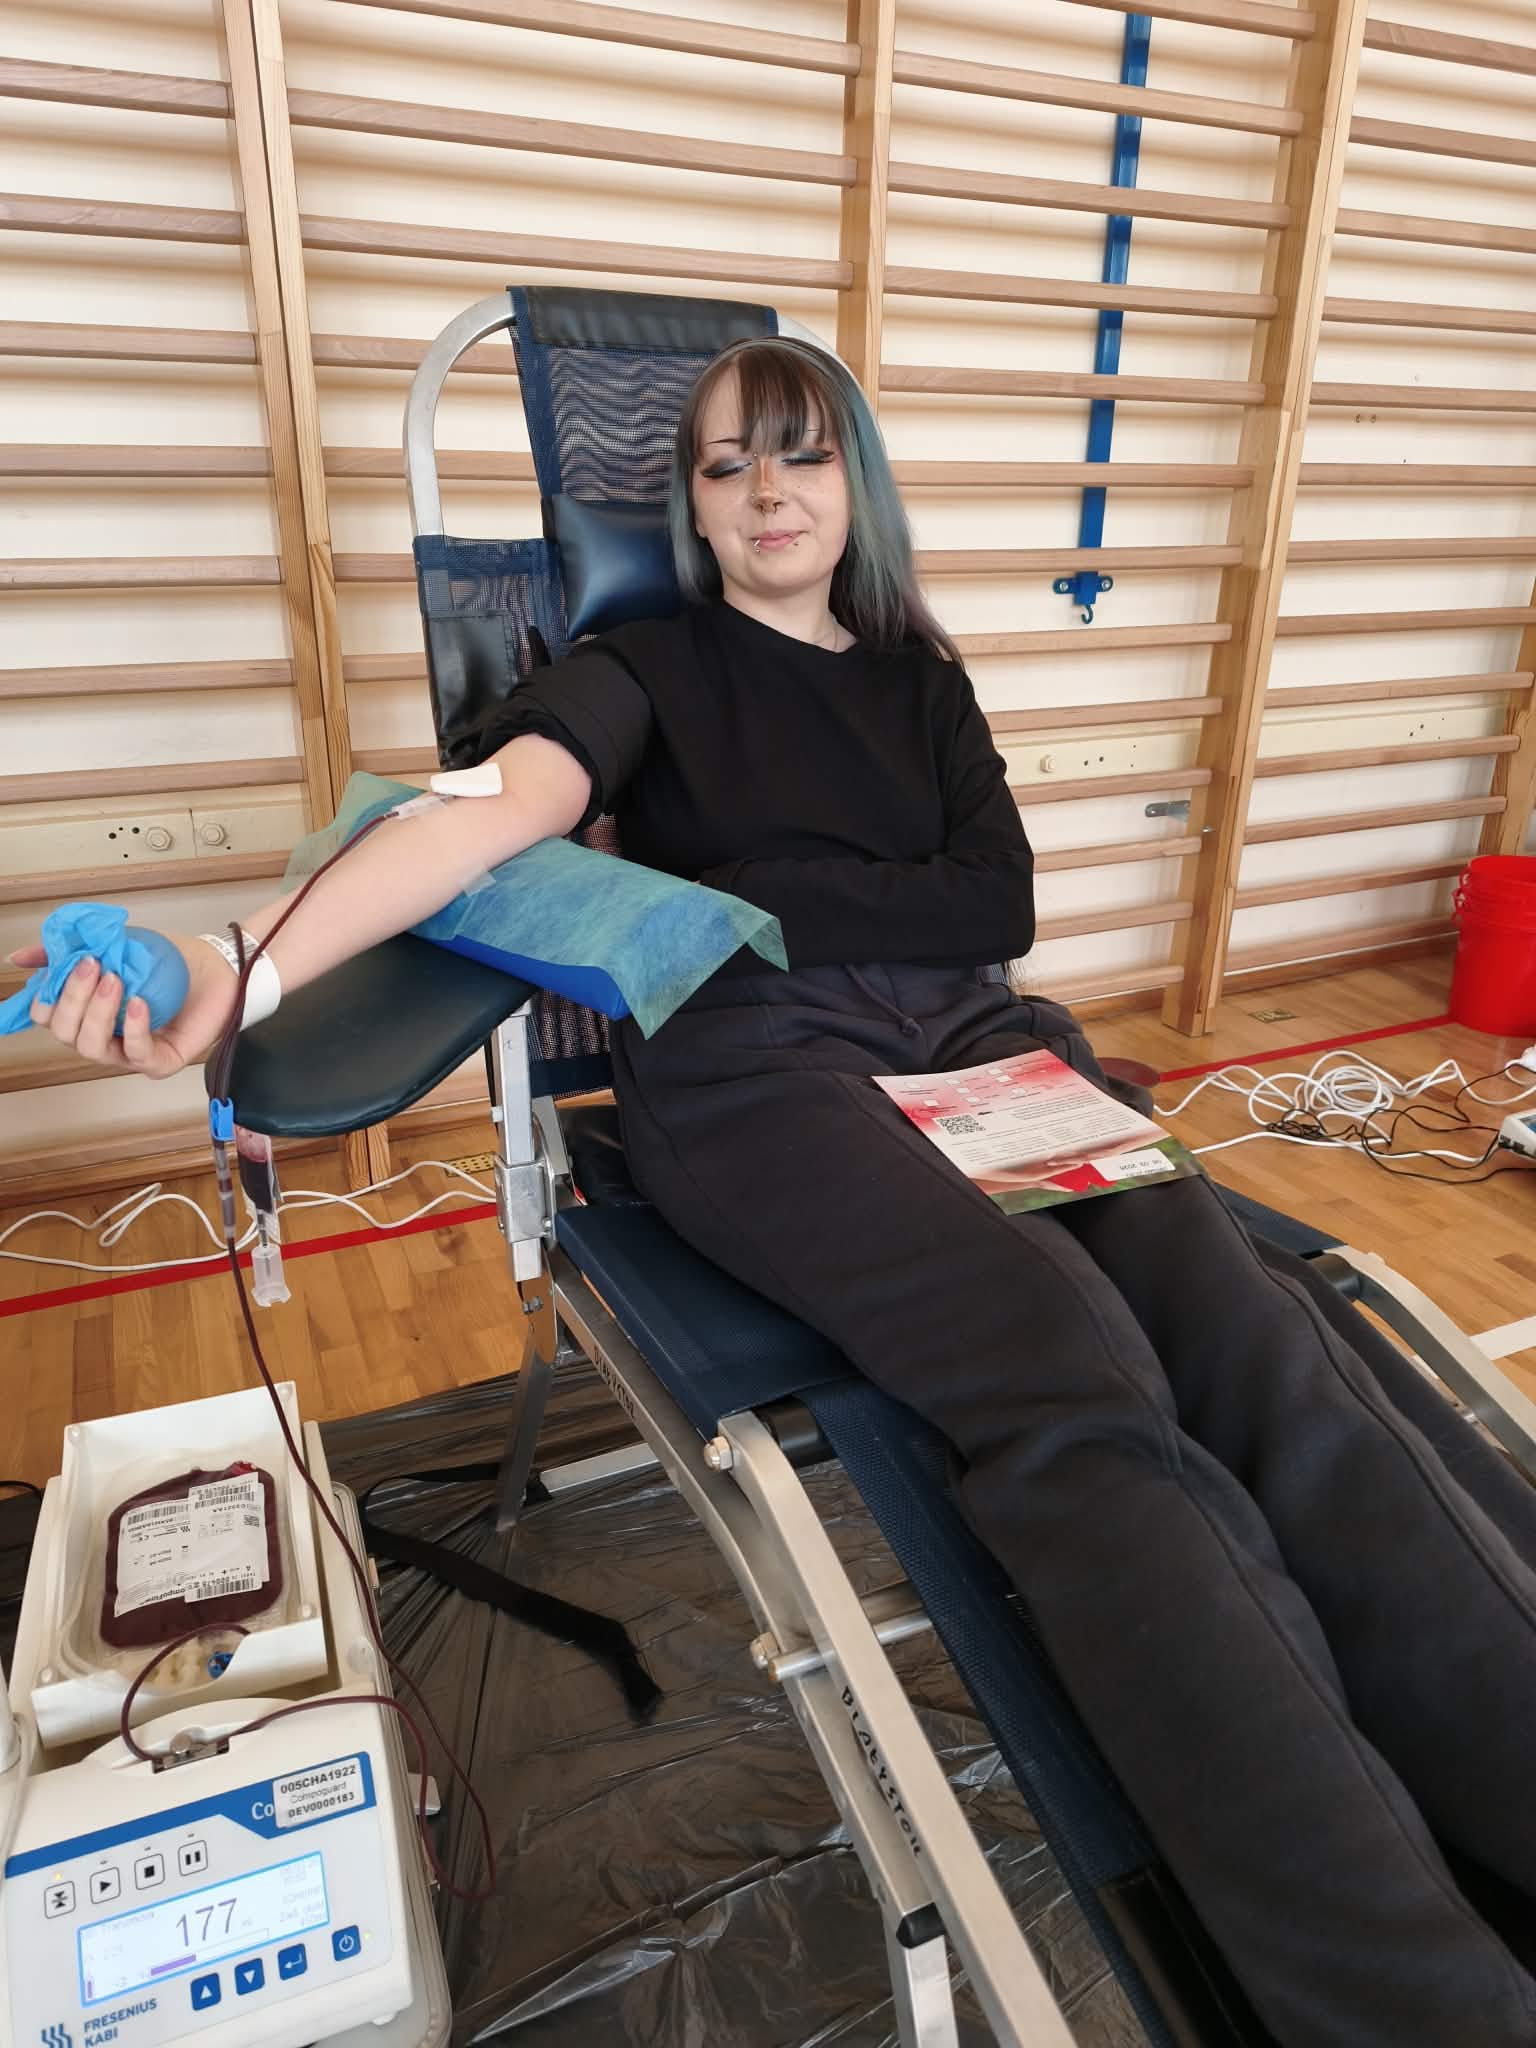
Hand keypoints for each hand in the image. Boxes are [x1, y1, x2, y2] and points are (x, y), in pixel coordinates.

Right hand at [7, 934, 238, 1080]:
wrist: (217, 965)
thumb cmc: (167, 961)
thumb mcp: (113, 946)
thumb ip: (66, 952)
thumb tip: (18, 959)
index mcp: (86, 1013)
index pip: (47, 1017)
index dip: (47, 995)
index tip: (68, 965)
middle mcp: (103, 1037)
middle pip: (64, 1034)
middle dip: (73, 998)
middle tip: (92, 966)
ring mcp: (129, 1053)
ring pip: (92, 1048)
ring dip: (98, 1012)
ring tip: (115, 980)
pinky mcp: (160, 1062)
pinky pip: (136, 1054)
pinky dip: (133, 1027)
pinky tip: (138, 1003)